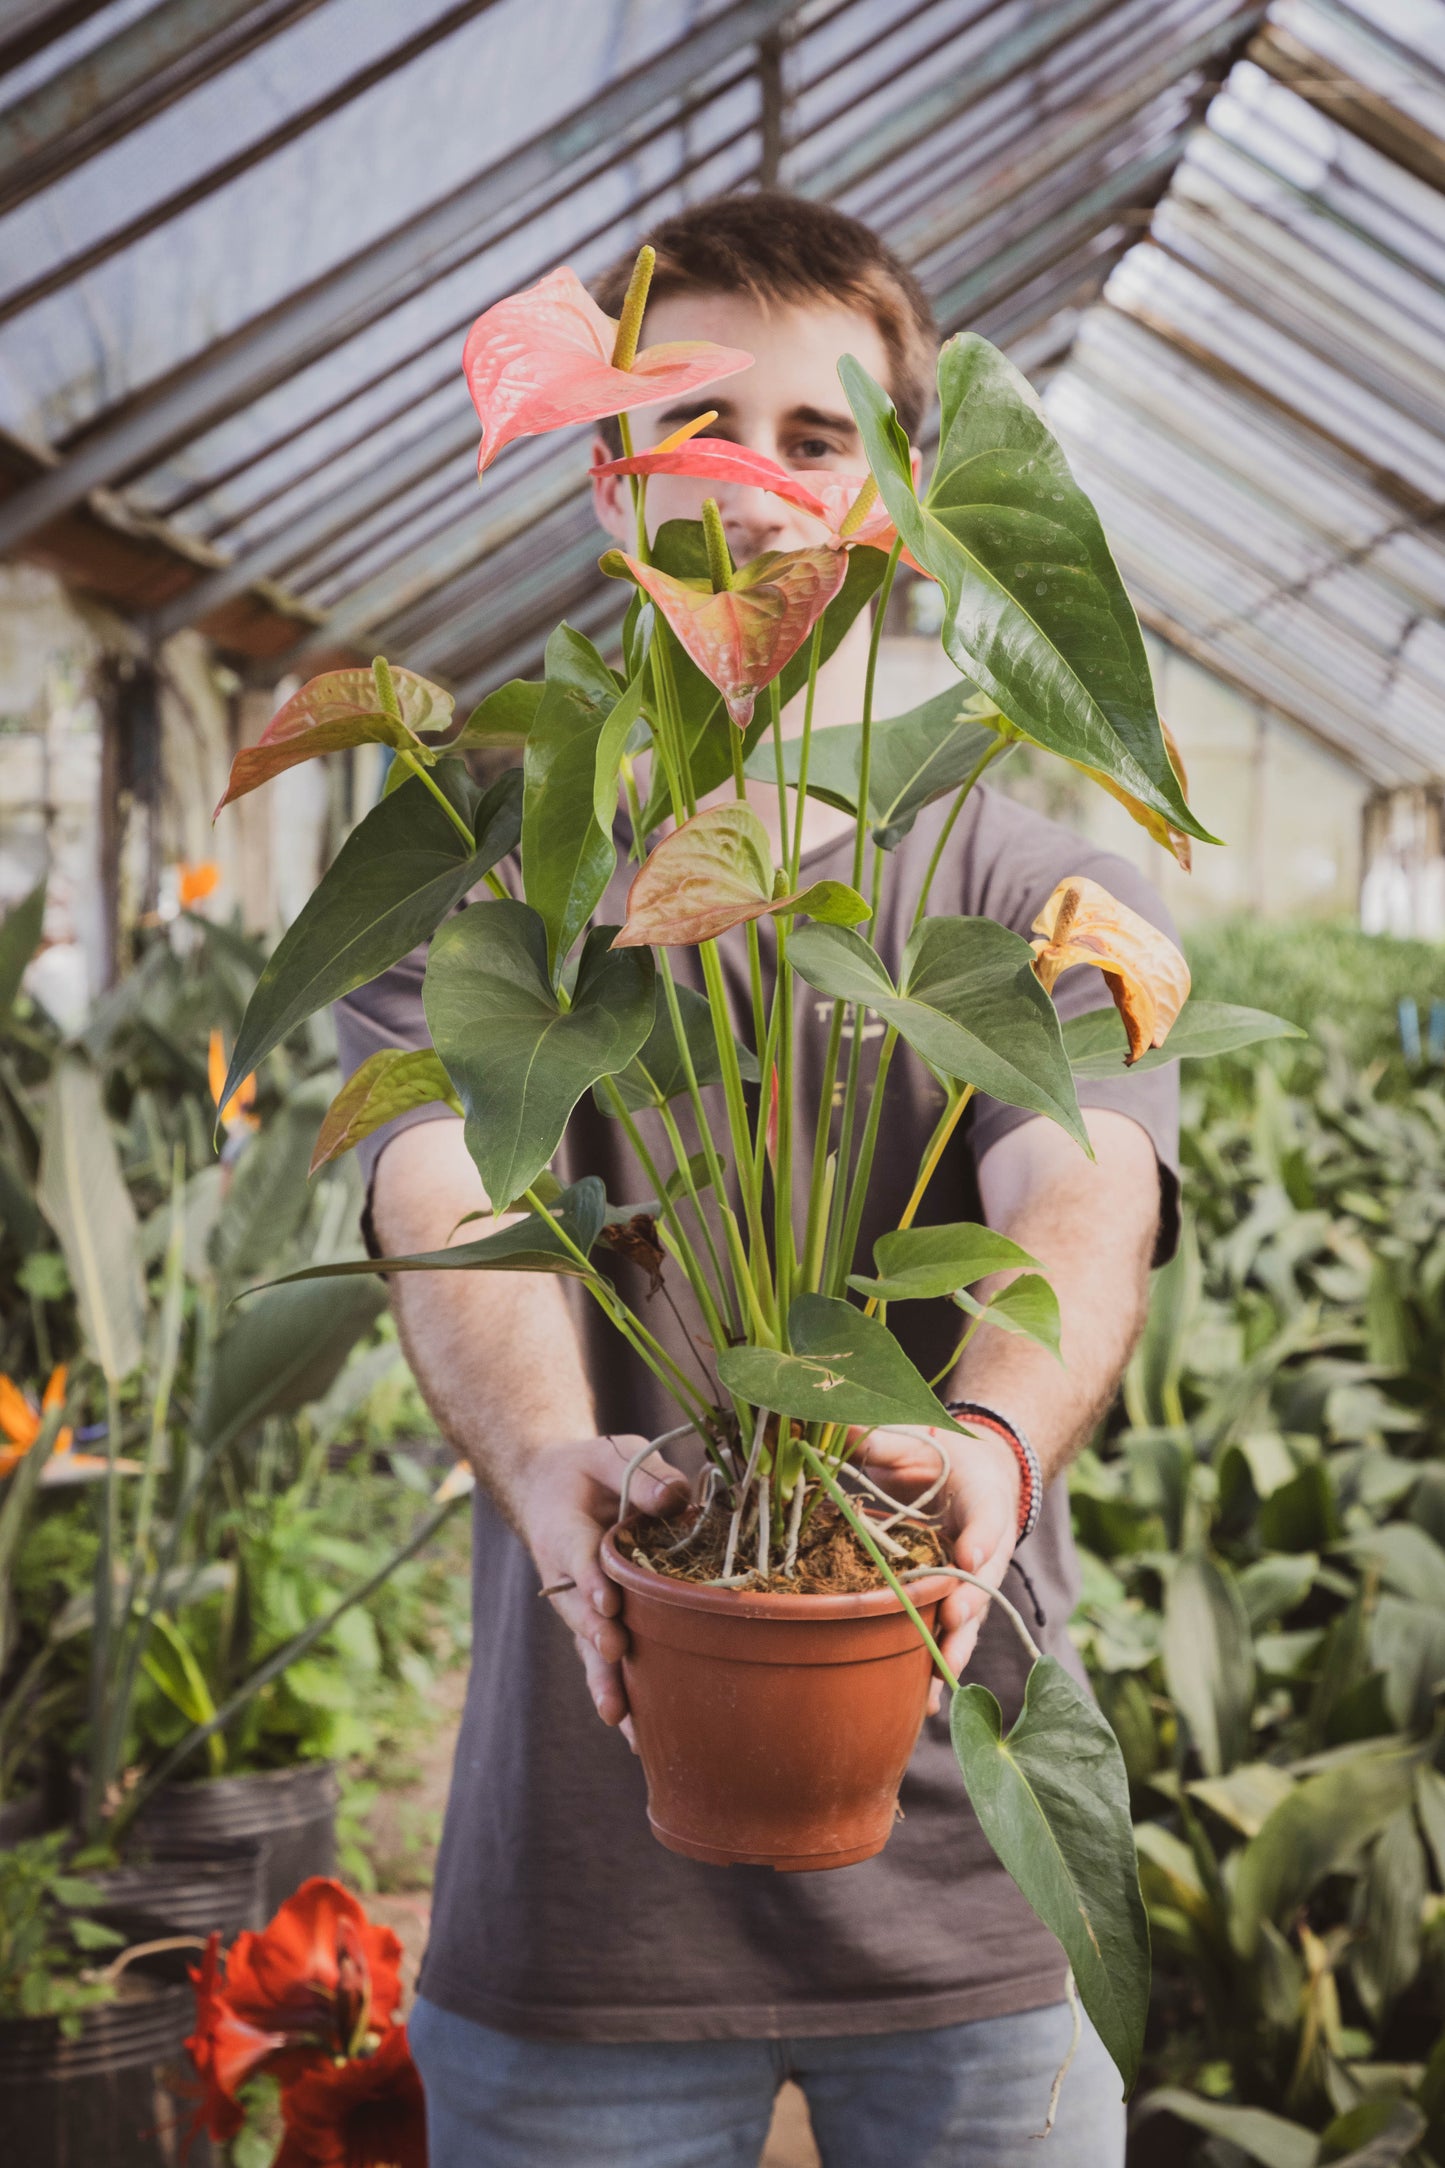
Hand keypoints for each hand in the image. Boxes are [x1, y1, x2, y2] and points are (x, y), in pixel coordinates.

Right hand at [506, 1434, 688, 1737]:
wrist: (550, 1491)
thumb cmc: (590, 1470)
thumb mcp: (611, 1453)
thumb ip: (640, 1473)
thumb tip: (678, 1499)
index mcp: (564, 1530)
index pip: (579, 1559)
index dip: (593, 1582)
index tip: (608, 1605)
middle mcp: (567, 1579)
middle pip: (580, 1615)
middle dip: (597, 1638)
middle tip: (613, 1655)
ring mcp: (580, 1608)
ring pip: (589, 1650)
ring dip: (603, 1682)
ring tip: (617, 1719)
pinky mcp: (596, 1626)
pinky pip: (604, 1663)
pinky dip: (619, 1695)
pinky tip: (635, 1736)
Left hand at [847, 1422, 1021, 1706]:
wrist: (975, 1476)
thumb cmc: (942, 1454)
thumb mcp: (918, 1436)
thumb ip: (881, 1438)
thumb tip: (830, 1424)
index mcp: (984, 1501)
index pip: (987, 1519)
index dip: (979, 1539)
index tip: (969, 1558)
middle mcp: (985, 1550)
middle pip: (982, 1583)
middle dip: (967, 1606)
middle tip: (955, 1622)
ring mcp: (971, 1583)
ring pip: (967, 1623)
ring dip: (952, 1651)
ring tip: (938, 1684)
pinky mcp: (953, 1604)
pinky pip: (948, 1638)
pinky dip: (937, 1670)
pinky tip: (923, 1706)